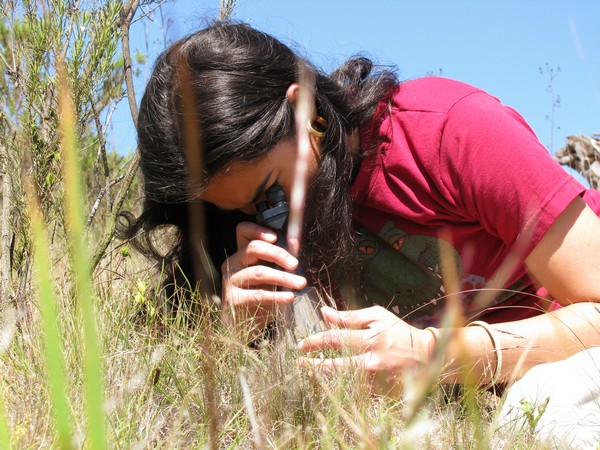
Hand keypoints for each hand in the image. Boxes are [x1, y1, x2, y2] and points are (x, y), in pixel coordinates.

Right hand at [221, 221, 306, 332]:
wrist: (244, 325)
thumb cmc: (259, 294)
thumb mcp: (270, 275)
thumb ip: (279, 259)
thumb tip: (295, 242)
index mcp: (242, 252)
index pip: (243, 231)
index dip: (258, 230)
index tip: (276, 237)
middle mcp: (233, 262)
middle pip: (253, 248)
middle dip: (278, 254)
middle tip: (295, 264)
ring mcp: (231, 280)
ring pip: (259, 272)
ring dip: (283, 277)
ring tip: (300, 283)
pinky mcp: (233, 299)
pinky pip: (258, 294)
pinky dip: (277, 296)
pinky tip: (289, 297)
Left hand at [297, 306, 434, 389]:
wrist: (427, 357)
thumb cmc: (399, 332)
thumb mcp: (377, 317)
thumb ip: (349, 316)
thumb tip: (324, 312)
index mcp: (370, 338)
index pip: (334, 339)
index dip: (314, 342)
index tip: (301, 345)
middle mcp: (371, 361)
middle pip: (333, 364)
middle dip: (313, 363)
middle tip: (300, 361)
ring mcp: (375, 380)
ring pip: (341, 381)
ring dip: (323, 376)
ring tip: (310, 370)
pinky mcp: (379, 393)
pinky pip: (353, 390)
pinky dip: (340, 385)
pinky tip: (330, 380)